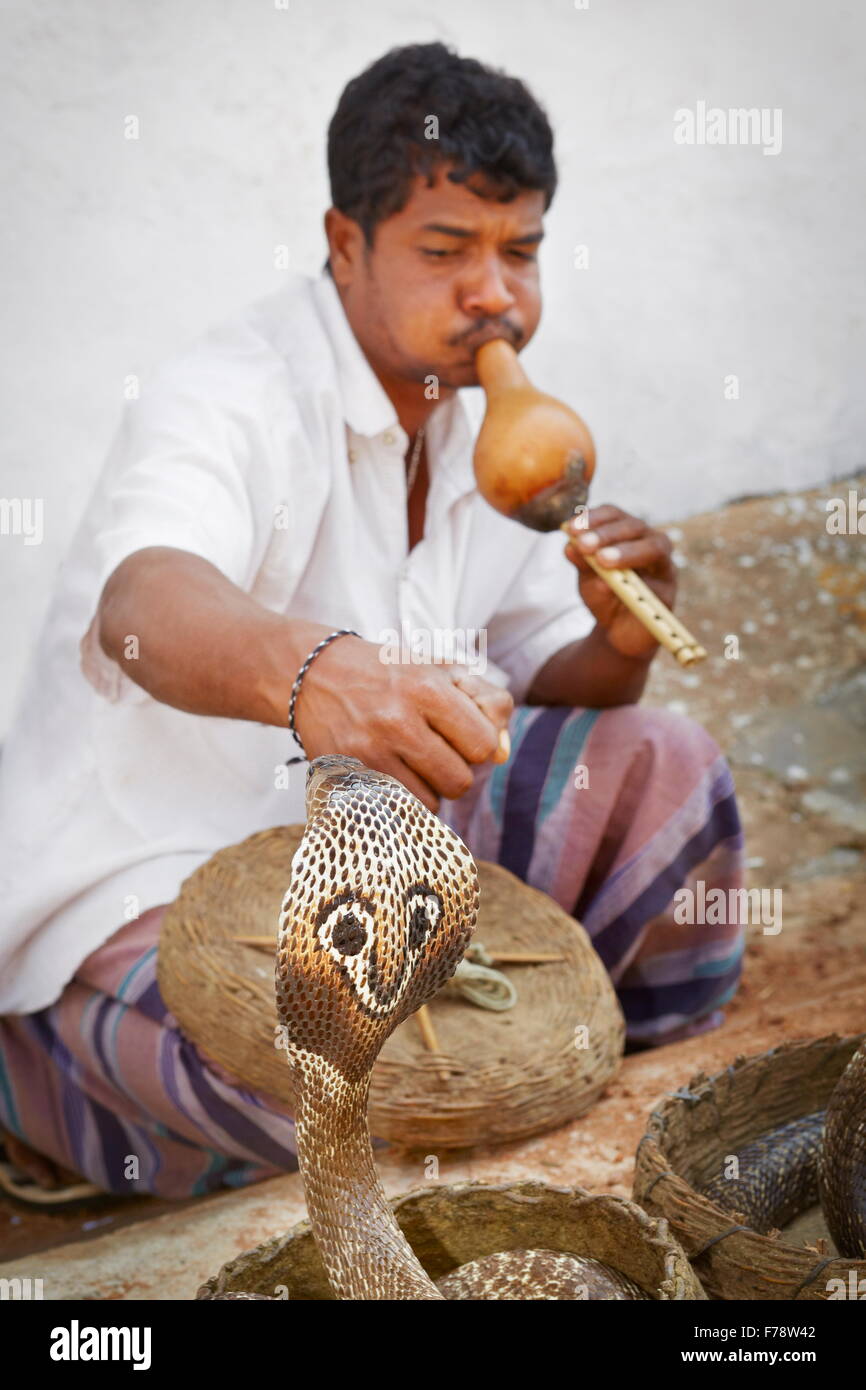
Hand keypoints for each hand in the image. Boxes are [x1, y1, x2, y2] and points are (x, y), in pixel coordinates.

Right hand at [294, 636, 513, 811]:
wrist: (315, 674)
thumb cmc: (390, 673)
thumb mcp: (442, 670)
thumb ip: (487, 704)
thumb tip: (503, 754)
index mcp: (426, 688)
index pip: (483, 745)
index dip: (478, 743)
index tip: (460, 732)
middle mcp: (397, 721)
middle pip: (460, 781)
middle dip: (455, 770)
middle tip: (435, 750)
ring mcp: (369, 751)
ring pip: (431, 803)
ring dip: (429, 788)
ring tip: (411, 761)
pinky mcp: (347, 774)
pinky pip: (398, 810)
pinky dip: (403, 799)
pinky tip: (393, 774)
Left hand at [564, 505, 676, 659]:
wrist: (619, 631)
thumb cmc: (605, 596)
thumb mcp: (587, 578)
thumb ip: (581, 562)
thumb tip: (570, 546)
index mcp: (626, 532)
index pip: (613, 514)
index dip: (593, 518)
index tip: (570, 529)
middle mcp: (649, 541)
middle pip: (634, 526)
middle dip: (607, 534)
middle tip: (584, 545)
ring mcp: (664, 564)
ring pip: (655, 546)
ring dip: (627, 551)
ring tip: (602, 561)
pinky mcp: (669, 589)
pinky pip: (660, 579)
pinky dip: (638, 582)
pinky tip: (614, 585)